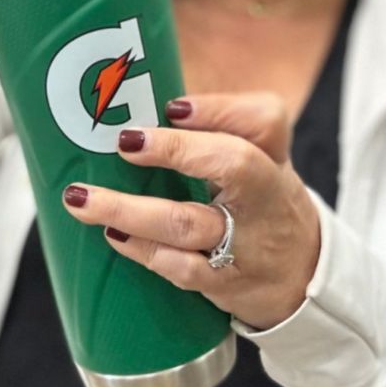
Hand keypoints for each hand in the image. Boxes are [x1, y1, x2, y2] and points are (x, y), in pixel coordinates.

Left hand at [62, 92, 321, 330]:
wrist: (303, 277)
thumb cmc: (261, 202)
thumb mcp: (260, 160)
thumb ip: (215, 129)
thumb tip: (137, 102)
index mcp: (272, 157)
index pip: (264, 121)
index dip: (219, 109)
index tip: (171, 106)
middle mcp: (265, 196)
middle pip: (234, 164)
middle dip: (176, 149)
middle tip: (125, 141)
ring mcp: (246, 244)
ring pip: (188, 224)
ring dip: (130, 210)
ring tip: (82, 198)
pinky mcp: (226, 284)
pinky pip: (182, 270)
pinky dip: (143, 250)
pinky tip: (113, 236)